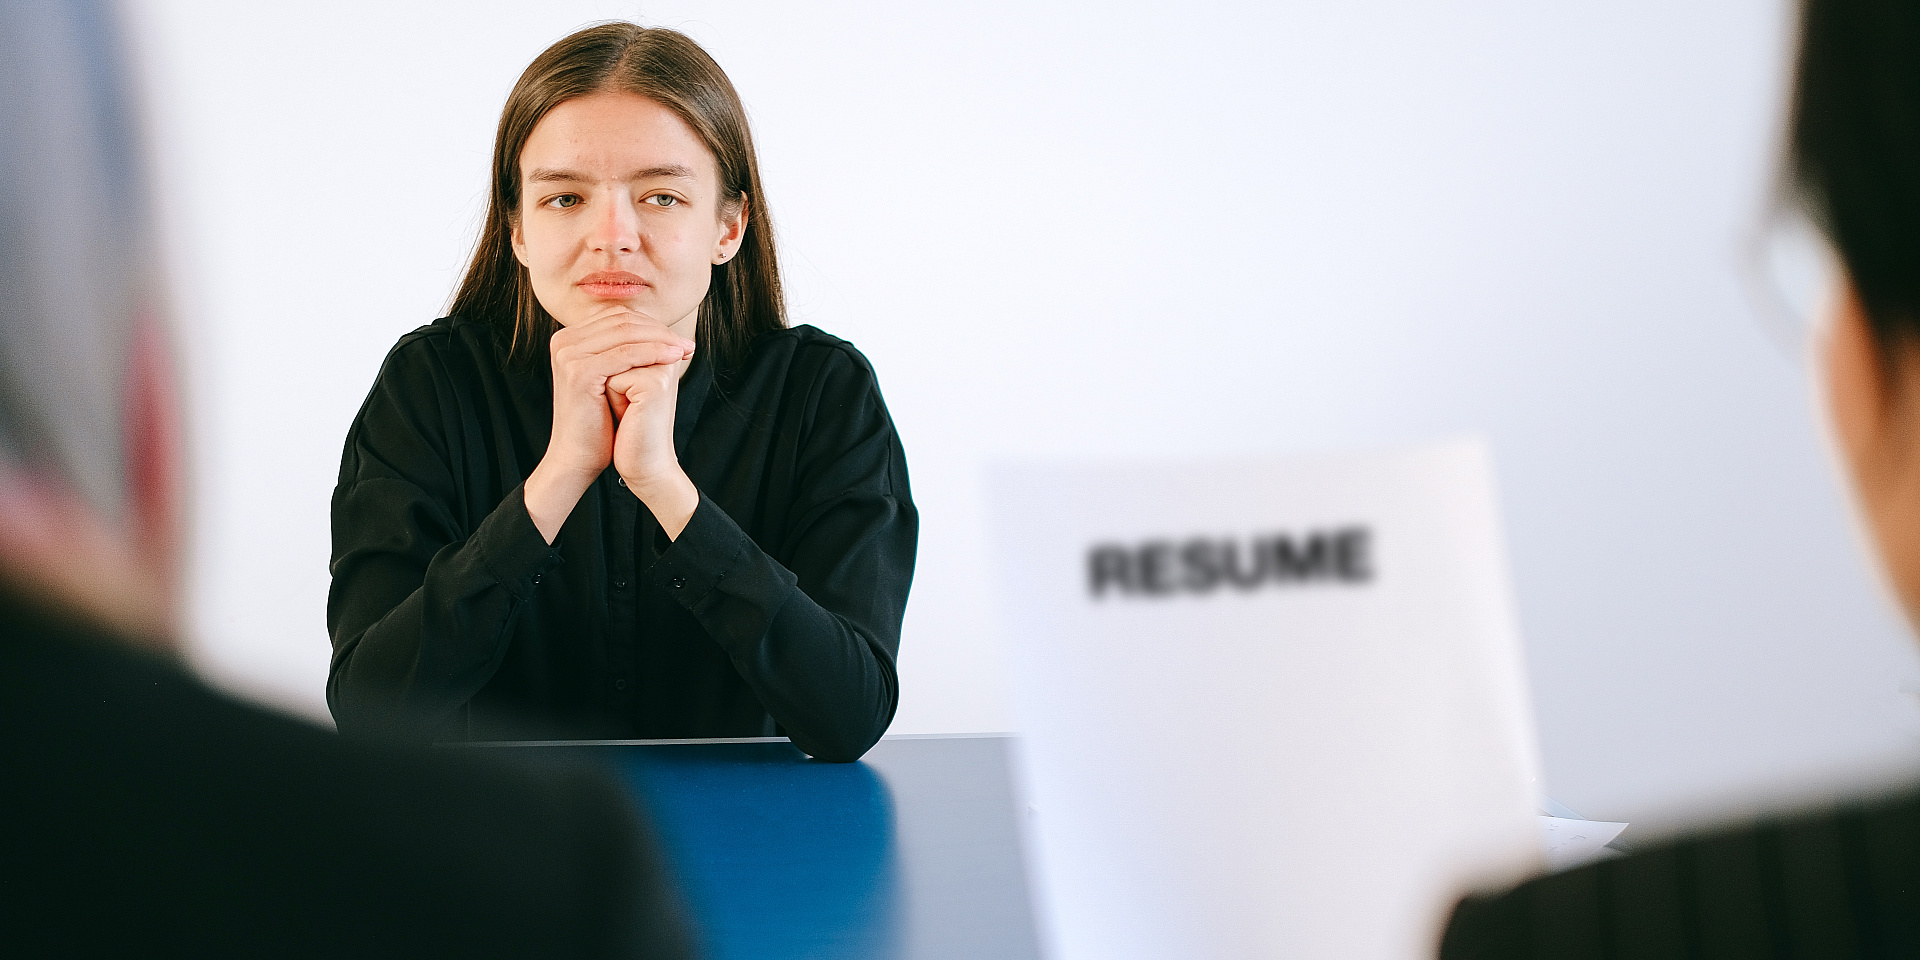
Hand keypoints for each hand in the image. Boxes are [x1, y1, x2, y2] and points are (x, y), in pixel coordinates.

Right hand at [524, 307, 692, 541]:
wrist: (578, 456)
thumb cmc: (599, 421)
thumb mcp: (611, 378)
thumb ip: (624, 351)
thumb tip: (658, 329)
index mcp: (569, 338)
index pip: (618, 318)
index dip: (652, 325)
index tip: (679, 340)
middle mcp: (563, 341)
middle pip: (622, 322)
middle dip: (659, 331)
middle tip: (687, 344)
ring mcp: (568, 354)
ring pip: (626, 334)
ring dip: (661, 340)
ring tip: (685, 350)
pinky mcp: (578, 371)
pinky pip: (625, 354)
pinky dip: (653, 353)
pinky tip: (673, 358)